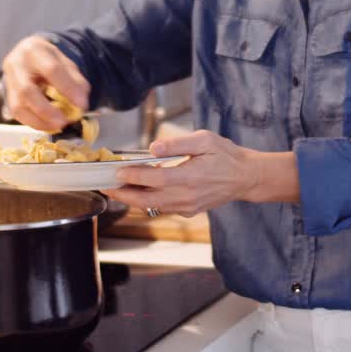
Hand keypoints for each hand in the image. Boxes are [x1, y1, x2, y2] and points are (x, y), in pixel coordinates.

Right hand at [1, 35, 90, 132]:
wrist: (27, 56)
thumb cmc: (48, 60)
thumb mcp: (65, 62)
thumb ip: (75, 80)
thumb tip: (82, 102)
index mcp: (34, 49)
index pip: (51, 70)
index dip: (67, 88)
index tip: (82, 104)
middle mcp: (16, 64)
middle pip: (27, 91)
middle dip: (47, 110)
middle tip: (65, 121)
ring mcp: (9, 81)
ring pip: (19, 106)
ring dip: (40, 121)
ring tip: (58, 125)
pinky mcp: (8, 95)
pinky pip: (18, 114)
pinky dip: (35, 122)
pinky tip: (48, 125)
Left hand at [108, 130, 274, 216]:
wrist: (245, 178)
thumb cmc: (226, 155)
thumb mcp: (205, 140)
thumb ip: (178, 144)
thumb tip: (153, 148)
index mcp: (190, 176)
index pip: (154, 179)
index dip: (133, 176)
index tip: (116, 171)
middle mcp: (186, 196)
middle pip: (147, 199)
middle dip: (123, 195)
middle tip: (105, 187)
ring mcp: (187, 206)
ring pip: (152, 207)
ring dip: (132, 199)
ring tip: (116, 190)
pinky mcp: (188, 211)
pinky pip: (162, 208)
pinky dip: (147, 202)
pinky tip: (139, 192)